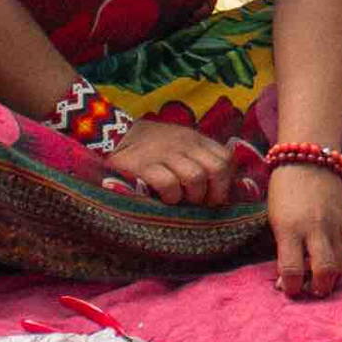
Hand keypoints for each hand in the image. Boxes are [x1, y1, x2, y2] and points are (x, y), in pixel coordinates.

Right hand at [104, 118, 238, 206]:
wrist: (115, 137)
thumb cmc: (152, 147)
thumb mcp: (180, 145)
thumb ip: (198, 157)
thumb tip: (218, 187)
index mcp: (196, 139)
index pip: (226, 157)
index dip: (226, 180)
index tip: (215, 195)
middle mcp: (185, 144)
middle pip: (217, 168)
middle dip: (214, 192)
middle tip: (202, 203)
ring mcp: (165, 154)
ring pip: (196, 177)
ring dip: (192, 196)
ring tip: (181, 201)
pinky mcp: (144, 166)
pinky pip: (169, 184)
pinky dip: (171, 196)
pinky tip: (165, 199)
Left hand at [268, 162, 341, 297]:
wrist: (309, 161)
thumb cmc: (285, 192)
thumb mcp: (276, 221)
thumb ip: (284, 250)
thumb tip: (288, 280)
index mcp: (291, 228)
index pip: (292, 270)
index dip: (291, 287)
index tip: (289, 289)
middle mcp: (316, 228)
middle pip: (324, 271)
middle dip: (319, 288)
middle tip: (311, 291)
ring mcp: (335, 224)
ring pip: (340, 264)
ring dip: (330, 276)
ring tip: (319, 279)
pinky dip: (338, 260)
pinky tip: (328, 259)